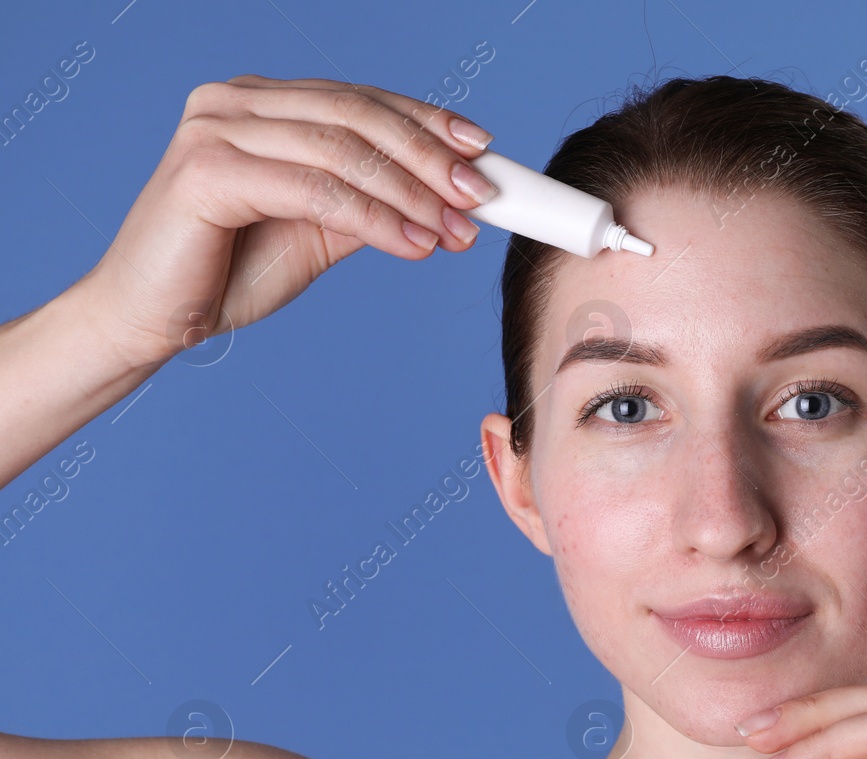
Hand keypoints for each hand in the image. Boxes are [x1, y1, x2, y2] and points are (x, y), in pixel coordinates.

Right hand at [76, 74, 499, 367]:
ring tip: (456, 229)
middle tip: (482, 194)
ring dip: (411, 193)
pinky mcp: (206, 171)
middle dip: (429, 157)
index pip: (359, 100)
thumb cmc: (227, 271)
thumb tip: (445, 196)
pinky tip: (415, 244)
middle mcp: (234, 102)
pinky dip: (374, 219)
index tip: (482, 150)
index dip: (426, 122)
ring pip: (341, 151)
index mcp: (261, 103)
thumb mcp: (318, 229)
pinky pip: (315, 190)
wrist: (153, 319)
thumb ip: (369, 202)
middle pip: (356, 116)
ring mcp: (215, 130)